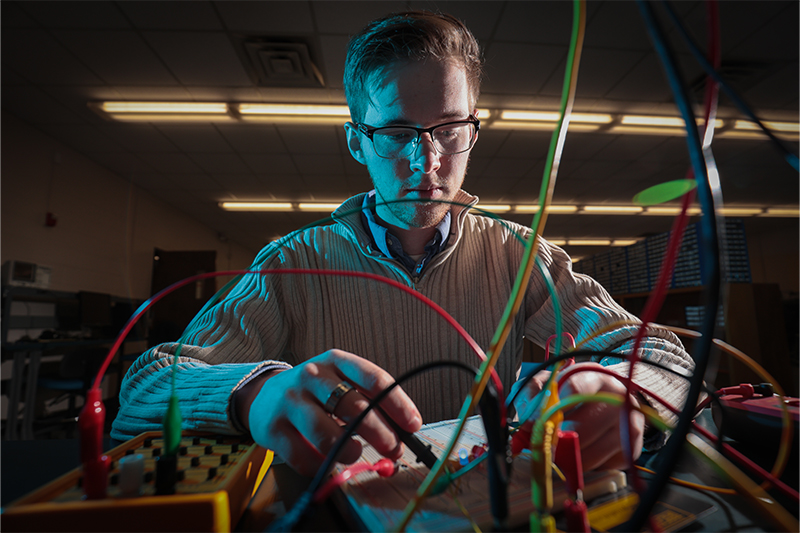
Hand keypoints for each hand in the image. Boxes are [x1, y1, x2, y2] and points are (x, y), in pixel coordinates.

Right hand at [234, 349, 421, 476]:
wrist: (262, 396)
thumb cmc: (315, 393)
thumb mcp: (340, 383)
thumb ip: (368, 401)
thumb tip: (404, 431)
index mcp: (335, 361)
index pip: (374, 378)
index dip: (398, 403)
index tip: (413, 425)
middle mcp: (312, 376)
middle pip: (354, 406)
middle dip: (380, 433)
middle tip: (393, 449)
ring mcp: (290, 400)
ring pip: (325, 432)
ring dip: (348, 449)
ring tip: (355, 455)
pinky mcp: (272, 427)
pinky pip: (302, 454)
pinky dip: (321, 465)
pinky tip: (328, 463)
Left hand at [514, 362, 644, 470]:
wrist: (612, 397)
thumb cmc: (573, 390)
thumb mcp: (549, 382)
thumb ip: (533, 396)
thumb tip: (529, 422)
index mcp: (595, 377)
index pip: (574, 390)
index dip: (550, 410)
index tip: (535, 424)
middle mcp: (618, 399)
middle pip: (581, 429)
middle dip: (557, 441)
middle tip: (545, 444)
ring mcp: (629, 424)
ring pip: (589, 454)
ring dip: (569, 458)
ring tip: (561, 449)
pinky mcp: (632, 448)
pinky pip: (601, 467)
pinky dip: (586, 465)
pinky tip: (583, 451)